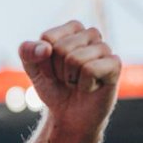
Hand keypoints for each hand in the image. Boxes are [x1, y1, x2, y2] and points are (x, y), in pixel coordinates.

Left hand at [20, 21, 120, 137]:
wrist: (69, 114)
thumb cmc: (53, 86)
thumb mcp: (32, 68)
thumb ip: (27, 51)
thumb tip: (45, 48)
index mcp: (72, 28)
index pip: (48, 37)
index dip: (43, 59)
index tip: (50, 69)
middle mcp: (91, 34)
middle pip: (61, 48)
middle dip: (57, 70)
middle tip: (65, 78)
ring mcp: (105, 49)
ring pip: (75, 59)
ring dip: (70, 78)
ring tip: (77, 82)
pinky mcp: (115, 65)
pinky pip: (90, 70)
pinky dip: (84, 85)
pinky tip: (90, 87)